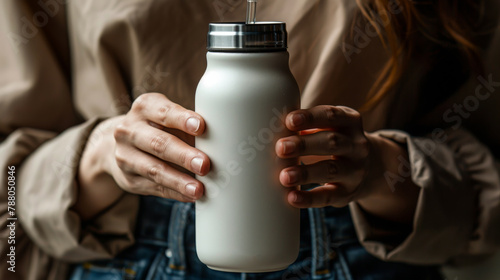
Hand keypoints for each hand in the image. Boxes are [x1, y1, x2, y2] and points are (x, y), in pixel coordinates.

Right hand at [76, 93, 209, 219]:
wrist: (123, 146)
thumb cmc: (159, 128)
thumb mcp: (169, 118)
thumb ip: (189, 125)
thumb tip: (223, 141)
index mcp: (144, 107)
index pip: (163, 112)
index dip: (182, 119)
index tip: (201, 126)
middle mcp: (129, 130)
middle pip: (158, 143)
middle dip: (183, 156)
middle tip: (205, 165)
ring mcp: (125, 156)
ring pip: (153, 170)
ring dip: (178, 181)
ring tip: (198, 189)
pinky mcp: (128, 179)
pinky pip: (153, 188)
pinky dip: (174, 193)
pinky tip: (190, 196)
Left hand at [276, 105, 372, 207]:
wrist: (368, 169)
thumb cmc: (334, 141)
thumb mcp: (329, 127)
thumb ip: (304, 126)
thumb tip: (265, 129)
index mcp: (350, 121)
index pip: (331, 115)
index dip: (310, 118)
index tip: (289, 121)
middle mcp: (357, 145)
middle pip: (331, 142)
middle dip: (304, 145)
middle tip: (280, 148)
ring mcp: (355, 170)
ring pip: (330, 170)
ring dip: (305, 173)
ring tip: (284, 176)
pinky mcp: (348, 193)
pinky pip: (328, 196)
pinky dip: (309, 198)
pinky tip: (292, 197)